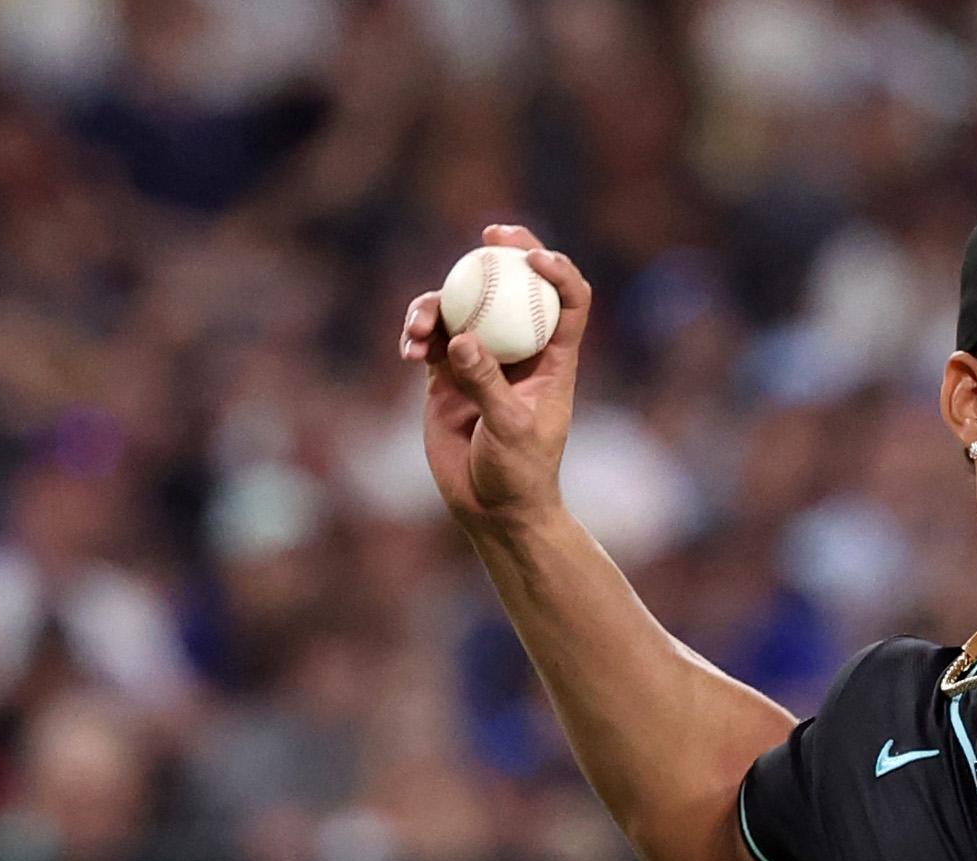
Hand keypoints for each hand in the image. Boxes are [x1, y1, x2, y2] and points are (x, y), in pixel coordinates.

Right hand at [405, 229, 587, 532]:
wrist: (491, 509)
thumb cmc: (518, 474)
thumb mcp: (509, 430)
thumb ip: (486, 384)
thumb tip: (461, 339)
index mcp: (553, 359)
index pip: (568, 301)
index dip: (558, 270)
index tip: (532, 256)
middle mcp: (519, 350)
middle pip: (515, 285)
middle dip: (504, 253)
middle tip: (487, 234)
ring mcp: (482, 359)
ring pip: (463, 307)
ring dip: (438, 304)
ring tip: (418, 329)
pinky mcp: (448, 374)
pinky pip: (432, 337)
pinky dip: (418, 334)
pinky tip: (408, 348)